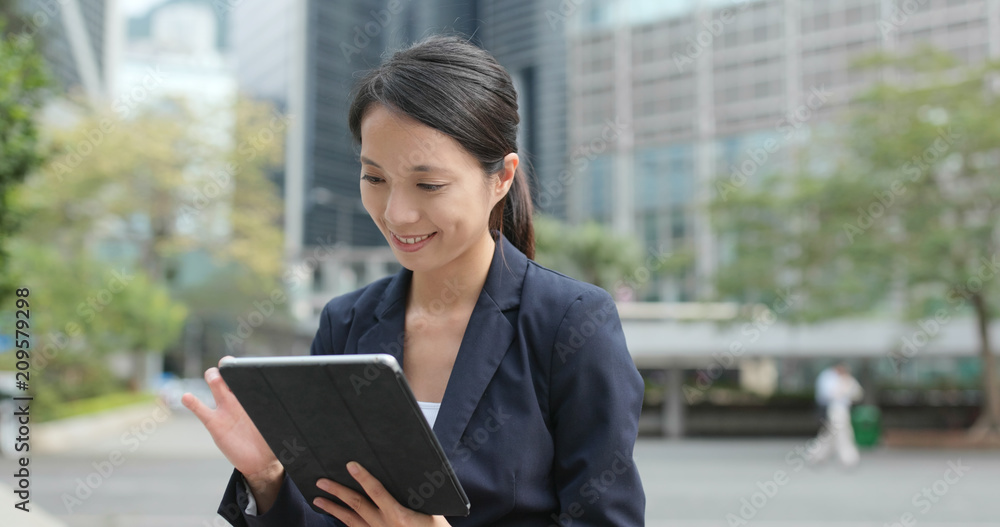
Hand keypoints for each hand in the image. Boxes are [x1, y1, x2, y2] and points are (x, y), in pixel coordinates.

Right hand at [182, 357, 283, 509]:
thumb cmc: (272, 439)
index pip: (248, 375)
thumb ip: (282, 414)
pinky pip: (200, 409)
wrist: (261, 461)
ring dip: (214, 377)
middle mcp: (239, 398)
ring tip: (215, 379)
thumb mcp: (280, 425)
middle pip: (228, 373)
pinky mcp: (214, 423)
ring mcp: (225, 408)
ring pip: (215, 384)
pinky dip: (192, 402)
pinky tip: (187, 397)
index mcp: (255, 395)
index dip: (246, 367)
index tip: (248, 366)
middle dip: (227, 366)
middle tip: (229, 367)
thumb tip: (299, 410)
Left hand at [313, 462, 450, 526]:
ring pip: (351, 520)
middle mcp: (385, 526)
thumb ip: (413, 497)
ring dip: (333, 509)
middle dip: (337, 492)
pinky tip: (335, 517)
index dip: (363, 477)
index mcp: (399, 516)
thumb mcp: (430, 510)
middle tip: (321, 481)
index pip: (377, 492)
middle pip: (357, 505)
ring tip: (318, 499)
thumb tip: (402, 476)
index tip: (351, 465)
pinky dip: (344, 522)